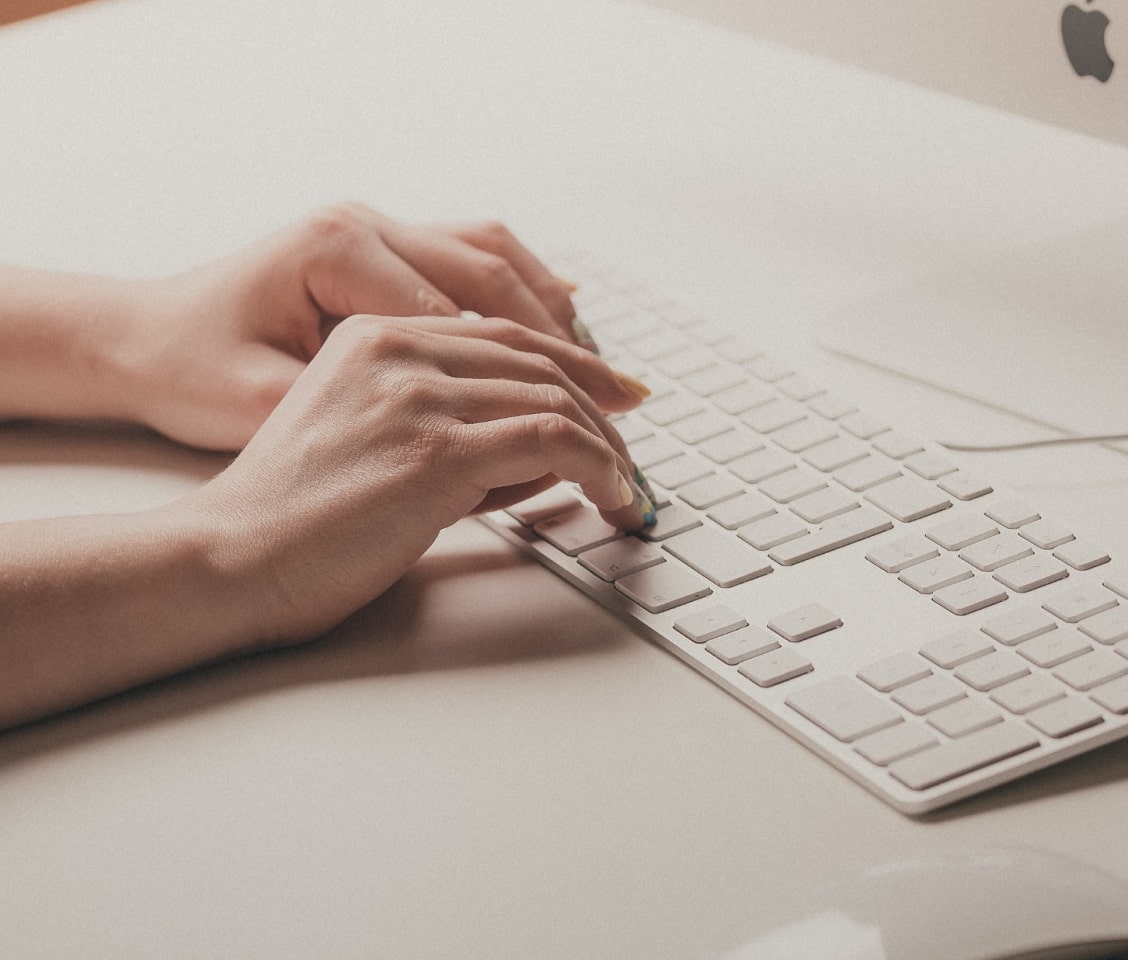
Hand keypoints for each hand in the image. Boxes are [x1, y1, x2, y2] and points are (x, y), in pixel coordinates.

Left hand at [106, 203, 616, 450]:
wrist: (137, 338)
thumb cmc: (191, 374)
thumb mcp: (276, 409)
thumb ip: (386, 426)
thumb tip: (502, 458)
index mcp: (338, 250)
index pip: (469, 319)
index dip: (538, 384)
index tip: (586, 435)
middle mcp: (363, 224)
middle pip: (499, 279)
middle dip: (572, 348)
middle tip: (627, 404)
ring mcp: (375, 226)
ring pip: (498, 256)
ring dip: (559, 315)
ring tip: (606, 375)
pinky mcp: (381, 243)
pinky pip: (476, 255)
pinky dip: (527, 291)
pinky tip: (564, 330)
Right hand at [177, 313, 650, 643]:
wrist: (231, 558)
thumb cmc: (295, 519)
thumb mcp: (373, 442)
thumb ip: (452, 428)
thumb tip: (546, 450)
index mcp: (375, 337)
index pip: (504, 335)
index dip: (574, 363)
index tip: (618, 394)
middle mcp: (398, 351)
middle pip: (538, 360)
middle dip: (603, 406)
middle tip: (635, 451)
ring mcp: (418, 396)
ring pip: (554, 398)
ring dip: (608, 447)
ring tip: (627, 488)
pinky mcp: (436, 450)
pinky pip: (552, 440)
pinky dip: (598, 467)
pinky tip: (611, 496)